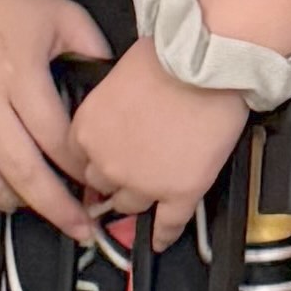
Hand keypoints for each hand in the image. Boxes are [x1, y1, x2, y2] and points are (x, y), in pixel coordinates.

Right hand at [0, 0, 108, 236]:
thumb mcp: (66, 18)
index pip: (56, 137)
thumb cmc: (16, 5)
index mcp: (20, 74)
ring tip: (43, 207)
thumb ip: (95, 54)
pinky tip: (3, 196)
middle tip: (81, 229)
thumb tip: (117, 98)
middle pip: (22, 171)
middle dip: (56, 207)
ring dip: (18, 204)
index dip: (80, 168)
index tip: (100, 183)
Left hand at [70, 38, 254, 253]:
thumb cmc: (172, 52)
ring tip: (149, 191)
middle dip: (115, 176)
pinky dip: (164, 234)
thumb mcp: (121, 71)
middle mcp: (108, 163)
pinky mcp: (179, 192)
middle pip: (102, 184)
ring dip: (138, 199)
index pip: (79, 158)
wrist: (211, 57)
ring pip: (130, 205)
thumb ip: (111, 102)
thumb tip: (119, 108)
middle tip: (130, 167)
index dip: (95, 155)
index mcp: (87, 129)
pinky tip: (162, 238)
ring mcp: (143, 182)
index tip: (102, 158)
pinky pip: (168, 224)